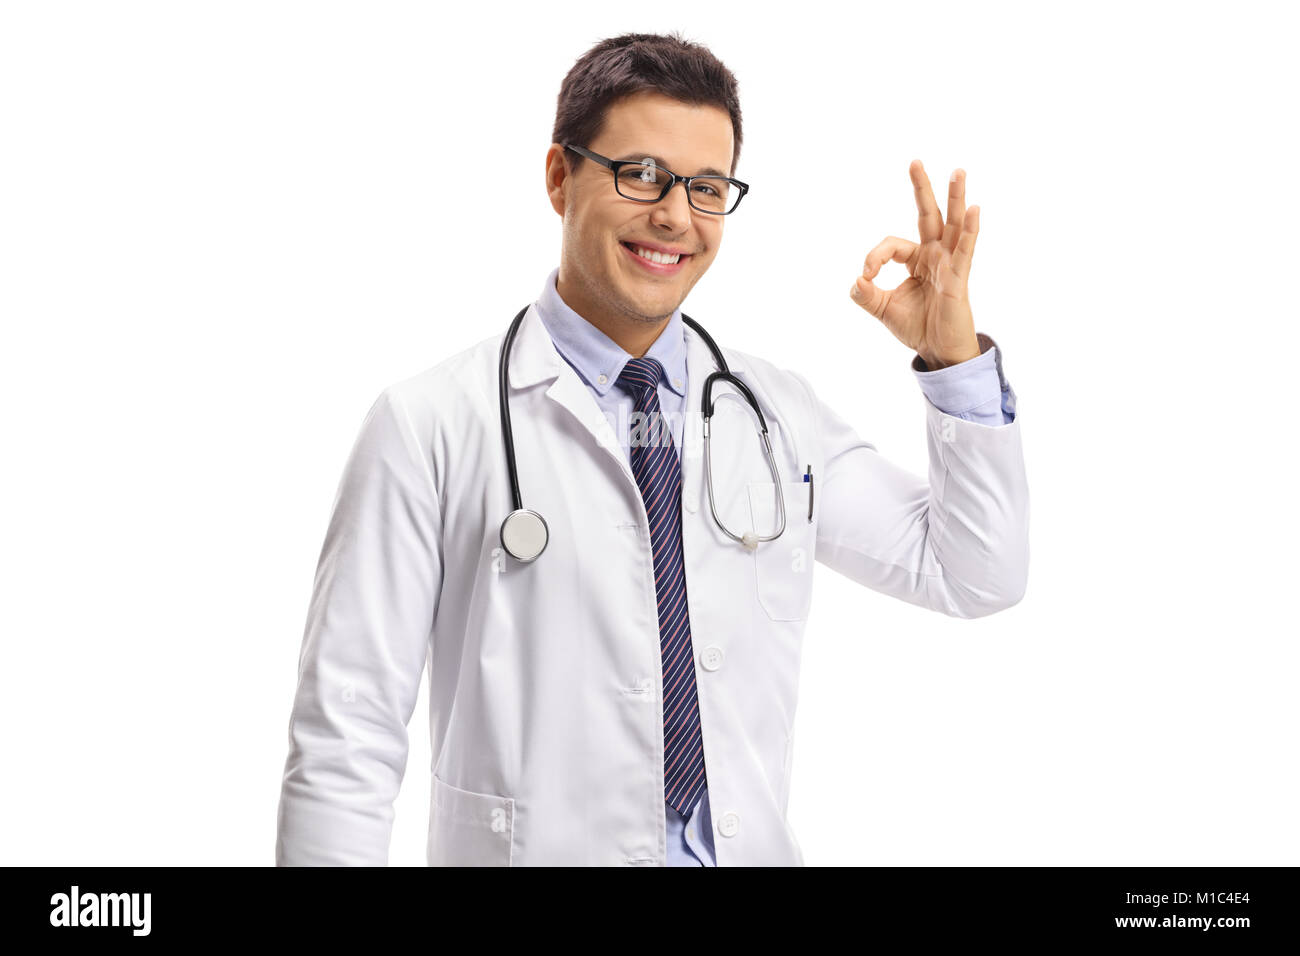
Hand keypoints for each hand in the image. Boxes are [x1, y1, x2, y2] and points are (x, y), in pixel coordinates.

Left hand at [849, 160, 980, 368]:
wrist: (939, 352)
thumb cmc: (918, 328)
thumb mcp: (884, 310)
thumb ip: (867, 295)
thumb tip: (856, 281)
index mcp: (917, 260)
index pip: (892, 245)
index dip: (875, 257)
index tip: (866, 276)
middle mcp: (936, 256)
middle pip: (929, 216)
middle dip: (922, 189)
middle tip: (914, 162)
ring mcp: (950, 264)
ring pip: (953, 225)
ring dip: (955, 198)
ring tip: (958, 172)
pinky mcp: (959, 278)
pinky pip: (965, 250)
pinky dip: (971, 230)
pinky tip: (974, 208)